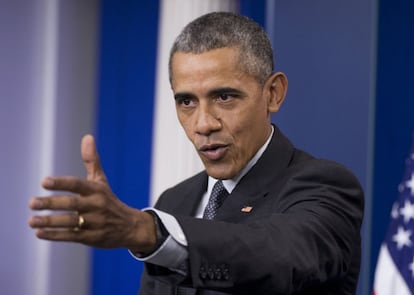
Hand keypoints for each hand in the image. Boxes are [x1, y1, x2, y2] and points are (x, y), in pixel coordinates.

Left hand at [28, 135, 156, 253]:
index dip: (61, 183)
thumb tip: (87, 137)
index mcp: (97, 190)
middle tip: (31, 203)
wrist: (130, 227)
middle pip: (72, 204)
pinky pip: (72, 236)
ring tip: (32, 220)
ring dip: (50, 222)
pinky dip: (55, 235)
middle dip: (51, 204)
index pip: (78, 184)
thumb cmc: (109, 201)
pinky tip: (40, 233)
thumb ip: (92, 160)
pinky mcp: (92, 238)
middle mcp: (96, 205)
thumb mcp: (101, 181)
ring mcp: (95, 223)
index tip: (44, 182)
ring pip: (70, 222)